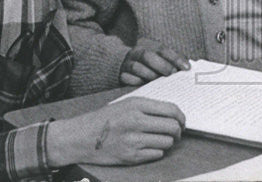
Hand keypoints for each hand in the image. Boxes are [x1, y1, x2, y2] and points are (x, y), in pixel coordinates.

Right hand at [47, 97, 185, 166]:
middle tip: (175, 133)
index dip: (181, 117)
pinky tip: (147, 147)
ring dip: (167, 142)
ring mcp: (133, 140)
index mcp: (136, 105)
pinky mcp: (130, 156)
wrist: (79, 137)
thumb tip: (174, 115)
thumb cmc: (103, 120)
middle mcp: (135, 121)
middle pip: (172, 127)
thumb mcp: (125, 104)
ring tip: (158, 140)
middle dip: (178, 131)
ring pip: (167, 142)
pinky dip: (156, 152)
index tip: (182, 121)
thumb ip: (148, 107)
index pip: (171, 110)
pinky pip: (156, 154)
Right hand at [120, 46, 189, 85]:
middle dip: (162, 66)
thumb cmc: (150, 64)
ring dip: (150, 75)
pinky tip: (145, 86)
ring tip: (158, 81)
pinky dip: (137, 82)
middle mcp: (136, 52)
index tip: (187, 68)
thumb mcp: (161, 58)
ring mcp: (127, 63)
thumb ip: (172, 61)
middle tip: (171, 74)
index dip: (176, 58)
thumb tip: (187, 68)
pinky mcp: (121, 75)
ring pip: (136, 67)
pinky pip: (128, 79)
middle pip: (147, 55)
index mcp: (148, 44)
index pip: (163, 49)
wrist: (123, 66)